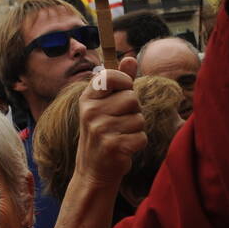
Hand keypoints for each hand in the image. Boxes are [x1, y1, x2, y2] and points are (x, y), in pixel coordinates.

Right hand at [74, 57, 144, 188]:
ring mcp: (100, 129)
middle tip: (120, 122)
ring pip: (139, 119)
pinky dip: (138, 143)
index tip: (123, 91)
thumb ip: (119, 81)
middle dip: (133, 111)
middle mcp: (90, 112)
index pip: (110, 77)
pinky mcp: (113, 146)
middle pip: (132, 98)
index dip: (125, 82)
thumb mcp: (104, 105)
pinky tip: (124, 148)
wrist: (93, 169)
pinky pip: (141, 137)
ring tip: (121, 135)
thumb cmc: (103, 132)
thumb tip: (130, 58)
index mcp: (87, 98)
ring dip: (136, 128)